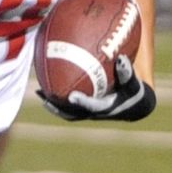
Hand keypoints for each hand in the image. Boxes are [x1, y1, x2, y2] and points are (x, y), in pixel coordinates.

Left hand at [38, 55, 155, 121]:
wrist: (132, 105)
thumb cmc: (132, 91)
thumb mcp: (133, 83)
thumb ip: (127, 72)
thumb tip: (120, 58)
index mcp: (106, 108)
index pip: (93, 106)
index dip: (82, 102)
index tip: (72, 96)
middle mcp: (93, 113)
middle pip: (73, 113)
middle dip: (58, 106)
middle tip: (45, 97)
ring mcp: (86, 114)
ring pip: (66, 112)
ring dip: (52, 104)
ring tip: (38, 92)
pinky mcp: (82, 111)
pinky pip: (65, 106)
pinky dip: (54, 99)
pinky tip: (44, 87)